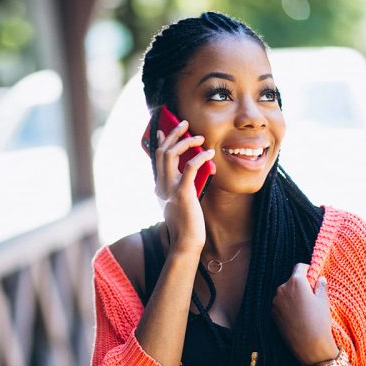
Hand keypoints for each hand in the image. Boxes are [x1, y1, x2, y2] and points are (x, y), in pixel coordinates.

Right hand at [154, 120, 215, 254]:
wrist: (185, 242)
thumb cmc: (186, 225)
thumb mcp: (179, 203)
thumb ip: (180, 188)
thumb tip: (189, 175)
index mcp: (159, 188)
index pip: (156, 159)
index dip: (160, 142)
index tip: (164, 129)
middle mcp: (160, 186)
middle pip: (162, 151)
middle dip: (173, 134)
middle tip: (184, 123)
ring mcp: (169, 189)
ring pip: (171, 154)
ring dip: (185, 141)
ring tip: (199, 137)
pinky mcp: (183, 193)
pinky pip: (190, 167)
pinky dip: (200, 157)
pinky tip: (209, 153)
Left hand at [271, 263, 338, 365]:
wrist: (309, 344)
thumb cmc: (319, 320)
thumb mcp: (323, 300)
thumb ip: (320, 286)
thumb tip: (319, 278)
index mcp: (296, 282)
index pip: (299, 267)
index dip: (307, 269)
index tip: (312, 274)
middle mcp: (282, 288)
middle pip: (291, 280)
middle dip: (300, 284)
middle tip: (311, 295)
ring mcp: (275, 301)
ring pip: (285, 292)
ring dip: (292, 295)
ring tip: (304, 308)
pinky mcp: (272, 312)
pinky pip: (280, 303)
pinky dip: (287, 305)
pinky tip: (297, 315)